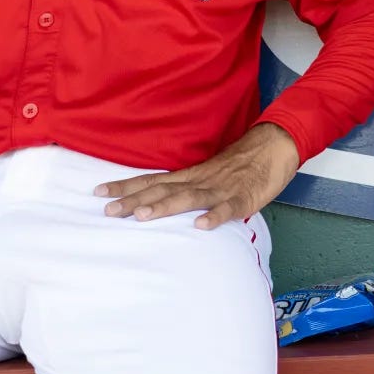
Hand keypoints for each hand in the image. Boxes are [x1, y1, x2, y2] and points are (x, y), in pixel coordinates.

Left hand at [95, 122, 300, 229]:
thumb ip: (188, 188)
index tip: (99, 192)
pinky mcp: (244, 198)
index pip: (152, 180)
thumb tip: (162, 201)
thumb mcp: (209, 174)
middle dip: (135, 200)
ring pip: (189, 198)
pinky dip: (215, 217)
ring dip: (165, 206)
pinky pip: (228, 208)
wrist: (274, 146)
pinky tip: (202, 226)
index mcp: (191, 175)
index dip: (127, 186)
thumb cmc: (242, 163)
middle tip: (108, 211)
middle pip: (163, 190)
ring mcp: (221, 189)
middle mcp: (200, 180)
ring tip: (142, 216)